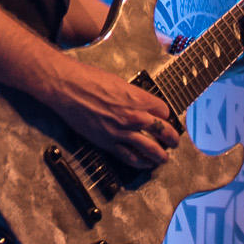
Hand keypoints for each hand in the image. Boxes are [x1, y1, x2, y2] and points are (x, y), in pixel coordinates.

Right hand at [45, 59, 180, 169]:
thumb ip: (132, 95)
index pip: (164, 111)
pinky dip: (141, 162)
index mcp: (138, 98)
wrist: (68, 88)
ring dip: (161, 155)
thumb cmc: (89, 79)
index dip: (166, 115)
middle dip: (172, 138)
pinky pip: (130, 157)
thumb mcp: (118, 82)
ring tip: (164, 158)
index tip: (165, 118)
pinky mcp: (109, 142)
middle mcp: (135, 116)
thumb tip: (138, 102)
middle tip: (174, 142)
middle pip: (163, 131)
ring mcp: (122, 131)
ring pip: (151, 148)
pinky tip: (146, 164)